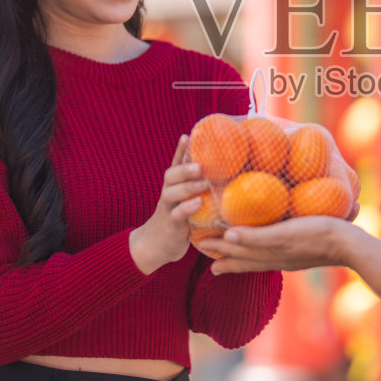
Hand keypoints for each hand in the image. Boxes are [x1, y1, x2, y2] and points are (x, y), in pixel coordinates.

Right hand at [130, 136, 211, 274]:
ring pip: (171, 193)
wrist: (155, 245)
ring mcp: (167, 209)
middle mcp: (168, 194)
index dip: (180, 150)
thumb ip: (199, 188)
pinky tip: (198, 203)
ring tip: (203, 182)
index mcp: (173, 185)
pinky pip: (176, 215)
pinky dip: (186, 208)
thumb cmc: (179, 219)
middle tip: (200, 165)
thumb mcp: (186, 200)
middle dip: (185, 168)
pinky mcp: (171, 225)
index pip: (175, 164)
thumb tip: (224, 175)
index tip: (187, 136)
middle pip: (171, 175)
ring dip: (187, 186)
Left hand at [198, 215, 359, 273]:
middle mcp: (278, 259)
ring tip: (228, 257)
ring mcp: (290, 258)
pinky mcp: (302, 252)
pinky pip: (273, 254)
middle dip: (226, 256)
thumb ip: (257, 237)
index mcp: (271, 255)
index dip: (220, 251)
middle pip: (246, 259)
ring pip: (259, 258)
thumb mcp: (284, 234)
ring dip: (242, 256)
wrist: (351, 245)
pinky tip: (268, 248)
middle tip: (207, 254)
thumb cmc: (318, 234)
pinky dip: (262, 252)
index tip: (201, 245)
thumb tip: (228, 237)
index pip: (239, 255)